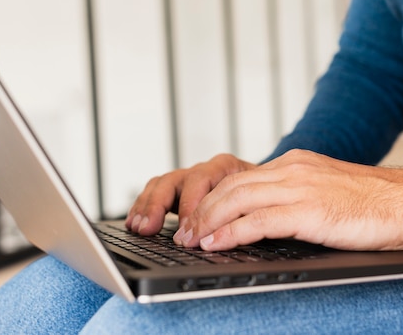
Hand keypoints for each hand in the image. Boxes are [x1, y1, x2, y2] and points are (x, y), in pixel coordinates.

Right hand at [125, 154, 255, 234]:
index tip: (185, 231)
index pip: (202, 180)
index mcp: (228, 168)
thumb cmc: (265, 201)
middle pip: (176, 179)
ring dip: (148, 206)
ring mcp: (192, 179)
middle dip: (160, 205)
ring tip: (138, 228)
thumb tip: (231, 235)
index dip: (190, 205)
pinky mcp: (181, 190)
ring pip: (162, 184)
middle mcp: (206, 170)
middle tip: (150, 228)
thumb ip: (246, 216)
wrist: (268, 192)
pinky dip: (144, 207)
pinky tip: (135, 224)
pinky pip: (156, 192)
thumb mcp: (261, 205)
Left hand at [174, 149, 402, 250]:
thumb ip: (296, 195)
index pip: (240, 178)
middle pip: (231, 187)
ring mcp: (301, 187)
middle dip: (203, 211)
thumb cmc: (373, 202)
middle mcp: (293, 169)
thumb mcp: (326, 189)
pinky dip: (232, 232)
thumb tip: (266, 217)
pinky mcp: (311, 210)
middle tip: (185, 232)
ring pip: (238, 200)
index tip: (196, 218)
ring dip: (209, 222)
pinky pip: (260, 221)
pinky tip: (217, 244)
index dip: (212, 199)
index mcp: (295, 163)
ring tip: (192, 240)